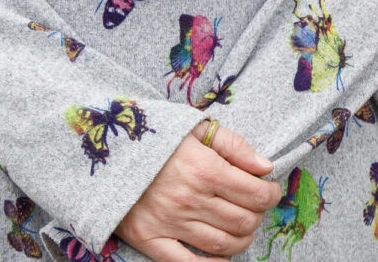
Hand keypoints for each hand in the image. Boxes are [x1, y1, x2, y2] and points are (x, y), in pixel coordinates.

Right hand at [116, 122, 280, 261]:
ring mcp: (170, 222)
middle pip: (243, 221)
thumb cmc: (155, 138)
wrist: (106, 154)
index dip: (272, 195)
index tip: (271, 191)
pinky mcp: (150, 239)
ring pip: (222, 244)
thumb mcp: (196, 128)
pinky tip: (222, 258)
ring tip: (242, 229)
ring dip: (241, 240)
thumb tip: (265, 166)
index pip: (256, 193)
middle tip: (254, 208)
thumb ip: (234, 145)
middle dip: (258, 216)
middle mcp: (191, 199)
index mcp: (205, 169)